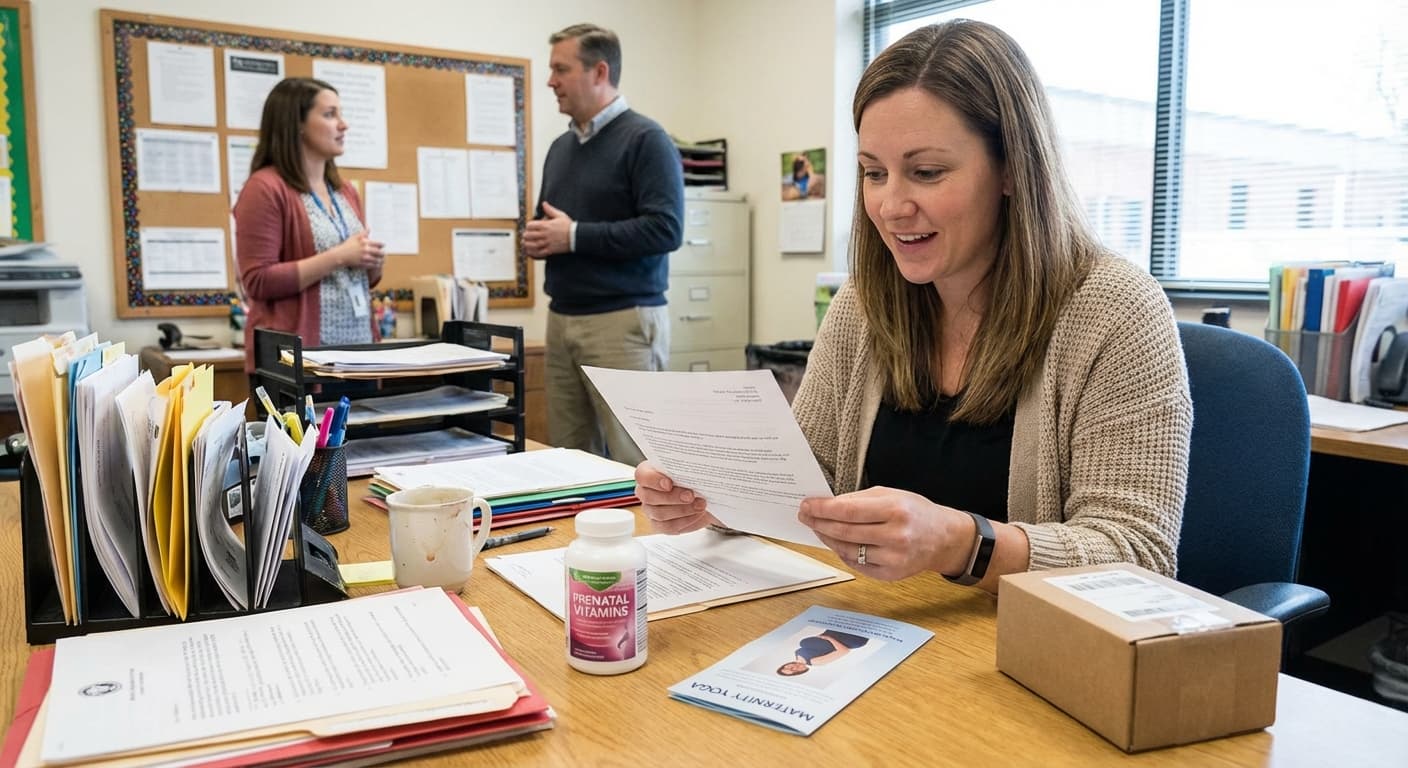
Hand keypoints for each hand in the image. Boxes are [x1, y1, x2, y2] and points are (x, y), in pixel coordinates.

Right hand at [337, 233, 384, 270]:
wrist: (340, 255)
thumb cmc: (347, 245)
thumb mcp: (355, 237)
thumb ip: (363, 233)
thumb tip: (369, 228)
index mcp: (365, 243)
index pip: (378, 244)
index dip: (382, 245)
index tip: (383, 246)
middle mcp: (366, 250)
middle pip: (380, 253)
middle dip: (383, 254)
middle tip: (383, 254)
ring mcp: (365, 258)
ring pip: (377, 260)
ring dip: (381, 260)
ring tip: (382, 260)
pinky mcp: (363, 264)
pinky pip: (372, 265)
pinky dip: (376, 265)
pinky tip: (377, 264)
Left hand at [523, 201, 572, 258]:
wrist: (576, 237)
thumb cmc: (569, 226)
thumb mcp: (560, 215)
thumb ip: (550, 210)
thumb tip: (544, 203)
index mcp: (546, 225)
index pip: (530, 225)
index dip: (528, 227)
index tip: (530, 228)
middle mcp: (545, 234)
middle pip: (528, 235)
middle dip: (526, 235)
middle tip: (526, 236)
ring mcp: (547, 243)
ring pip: (531, 245)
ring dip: (527, 244)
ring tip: (526, 244)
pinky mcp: (550, 251)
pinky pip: (538, 253)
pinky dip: (533, 253)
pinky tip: (530, 252)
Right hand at [634, 461, 717, 533]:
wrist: (705, 494)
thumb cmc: (694, 477)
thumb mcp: (692, 466)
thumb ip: (688, 464)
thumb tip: (696, 464)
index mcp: (649, 472)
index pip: (642, 475)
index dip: (653, 480)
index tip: (669, 483)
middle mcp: (646, 491)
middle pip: (649, 497)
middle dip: (672, 497)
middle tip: (691, 495)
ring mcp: (651, 509)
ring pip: (659, 514)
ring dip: (682, 510)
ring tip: (700, 505)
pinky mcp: (660, 524)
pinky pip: (668, 527)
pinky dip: (685, 521)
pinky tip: (696, 514)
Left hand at [798, 486, 974, 580]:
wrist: (944, 538)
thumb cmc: (915, 512)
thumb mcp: (891, 494)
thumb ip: (859, 499)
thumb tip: (827, 505)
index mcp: (895, 510)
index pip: (848, 511)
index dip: (823, 509)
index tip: (807, 505)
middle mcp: (895, 536)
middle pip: (844, 532)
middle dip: (819, 523)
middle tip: (805, 516)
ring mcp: (893, 559)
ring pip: (847, 550)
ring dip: (827, 539)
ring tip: (818, 528)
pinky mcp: (891, 574)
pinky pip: (857, 564)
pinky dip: (843, 553)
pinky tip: (836, 543)